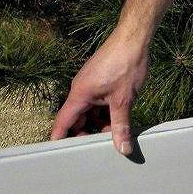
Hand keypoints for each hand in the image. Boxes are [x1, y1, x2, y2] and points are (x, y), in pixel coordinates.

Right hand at [49, 29, 149, 155]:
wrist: (133, 37)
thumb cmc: (126, 64)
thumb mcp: (124, 100)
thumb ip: (121, 126)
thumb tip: (123, 149)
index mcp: (79, 94)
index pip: (62, 122)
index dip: (59, 140)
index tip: (59, 156)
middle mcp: (80, 88)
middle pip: (76, 118)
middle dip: (86, 133)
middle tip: (100, 145)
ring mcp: (89, 83)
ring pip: (88, 110)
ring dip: (97, 122)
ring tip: (114, 132)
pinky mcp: (98, 78)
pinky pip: (95, 101)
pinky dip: (103, 111)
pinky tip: (117, 116)